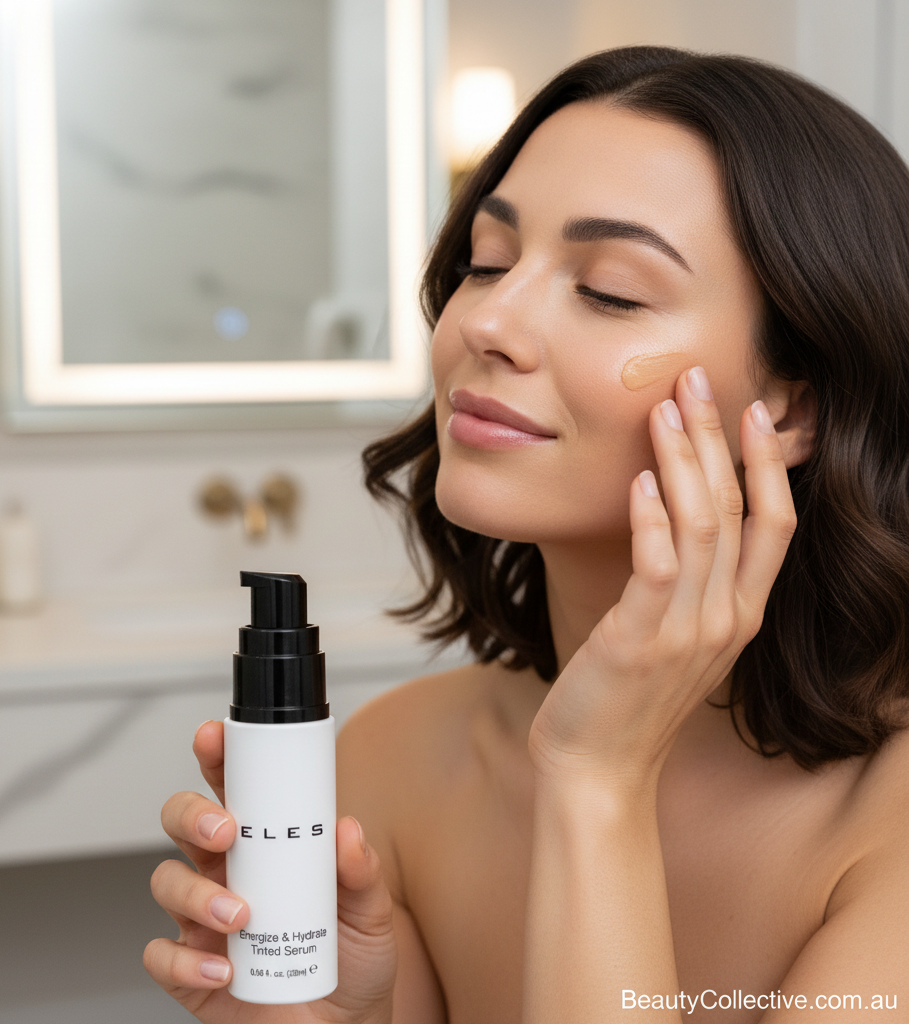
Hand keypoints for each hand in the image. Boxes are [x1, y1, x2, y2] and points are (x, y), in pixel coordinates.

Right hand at [144, 720, 396, 1023]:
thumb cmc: (352, 963)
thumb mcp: (372, 912)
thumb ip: (363, 871)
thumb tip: (347, 831)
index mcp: (265, 846)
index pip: (233, 788)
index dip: (217, 757)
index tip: (215, 737)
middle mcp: (226, 873)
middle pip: (181, 822)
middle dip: (191, 815)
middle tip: (225, 832)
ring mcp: (203, 921)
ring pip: (166, 881)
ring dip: (196, 893)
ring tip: (240, 915)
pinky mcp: (192, 970)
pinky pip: (161, 955)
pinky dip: (186, 960)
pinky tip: (225, 967)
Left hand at [529, 365, 797, 789]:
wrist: (598, 768)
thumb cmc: (627, 698)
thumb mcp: (676, 637)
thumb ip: (688, 585)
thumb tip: (671, 518)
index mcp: (739, 614)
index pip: (774, 525)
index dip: (770, 464)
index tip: (755, 411)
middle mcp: (726, 618)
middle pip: (738, 509)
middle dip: (718, 439)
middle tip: (696, 380)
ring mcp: (688, 630)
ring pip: (702, 525)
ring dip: (683, 461)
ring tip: (664, 411)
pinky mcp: (641, 639)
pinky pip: (657, 566)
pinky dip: (651, 518)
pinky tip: (636, 480)